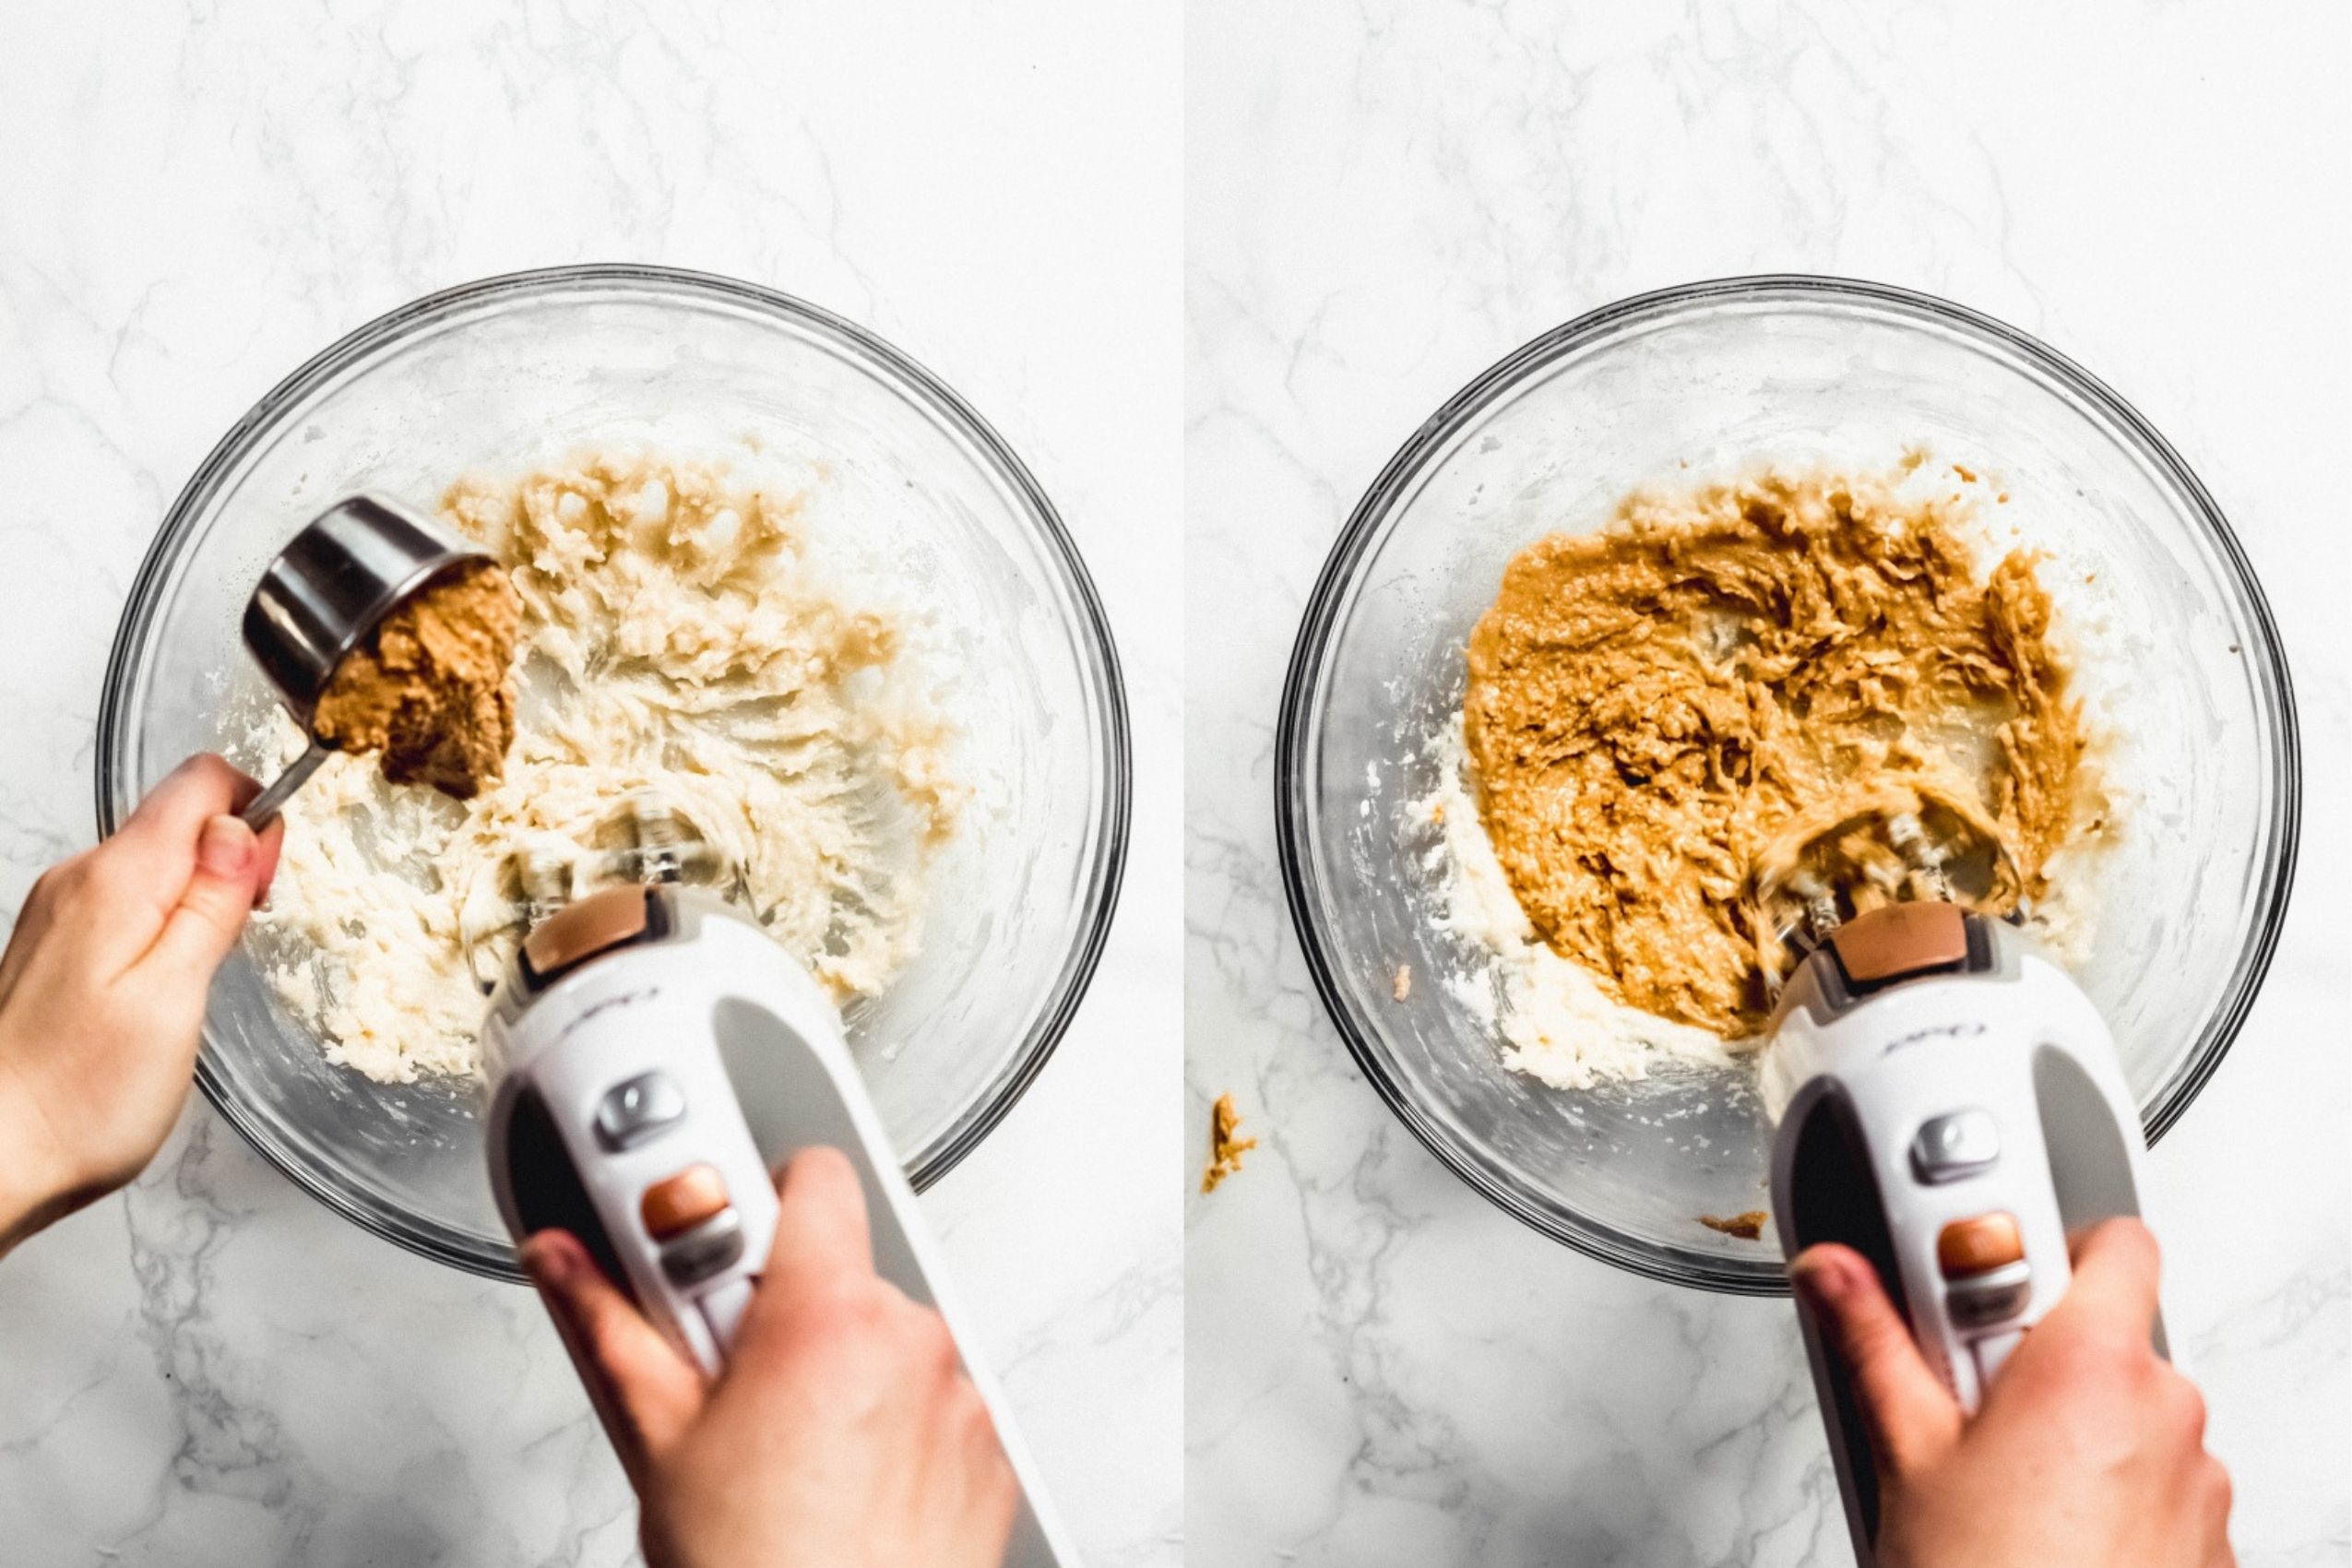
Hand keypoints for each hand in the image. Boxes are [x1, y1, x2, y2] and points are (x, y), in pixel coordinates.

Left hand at [0, 755, 280, 1251]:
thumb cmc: (80, 1096)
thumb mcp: (175, 996)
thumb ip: (213, 902)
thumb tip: (242, 828)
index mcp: (117, 879)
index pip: (200, 782)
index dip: (254, 813)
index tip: (267, 879)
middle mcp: (80, 880)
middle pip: (179, 817)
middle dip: (233, 859)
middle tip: (240, 938)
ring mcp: (62, 911)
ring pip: (157, 861)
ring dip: (201, 896)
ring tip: (203, 972)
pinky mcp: (57, 946)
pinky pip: (130, 901)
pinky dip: (167, 924)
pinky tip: (168, 985)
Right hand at [523, 1147, 1018, 1567]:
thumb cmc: (755, 1566)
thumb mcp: (657, 1439)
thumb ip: (610, 1324)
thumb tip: (565, 1261)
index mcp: (827, 1314)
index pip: (812, 1175)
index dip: (755, 1195)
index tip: (710, 1230)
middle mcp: (909, 1339)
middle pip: (841, 1268)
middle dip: (782, 1303)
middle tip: (728, 1369)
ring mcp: (959, 1396)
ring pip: (887, 1339)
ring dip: (839, 1369)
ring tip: (783, 1445)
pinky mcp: (988, 1452)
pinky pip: (934, 1403)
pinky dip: (891, 1425)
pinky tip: (837, 1479)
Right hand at [1792, 1219, 2231, 1567]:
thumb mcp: (1904, 1451)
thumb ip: (1871, 1339)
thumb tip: (1835, 1271)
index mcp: (2093, 1365)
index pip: (2111, 1238)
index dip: (2039, 1243)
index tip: (1970, 1277)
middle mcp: (2165, 1410)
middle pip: (2105, 1328)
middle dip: (2034, 1350)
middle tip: (1962, 1394)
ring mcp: (2198, 1481)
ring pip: (2129, 1409)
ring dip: (2071, 1423)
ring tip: (1993, 1474)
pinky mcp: (2208, 1540)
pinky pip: (2157, 1479)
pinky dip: (2107, 1487)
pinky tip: (2038, 1523)